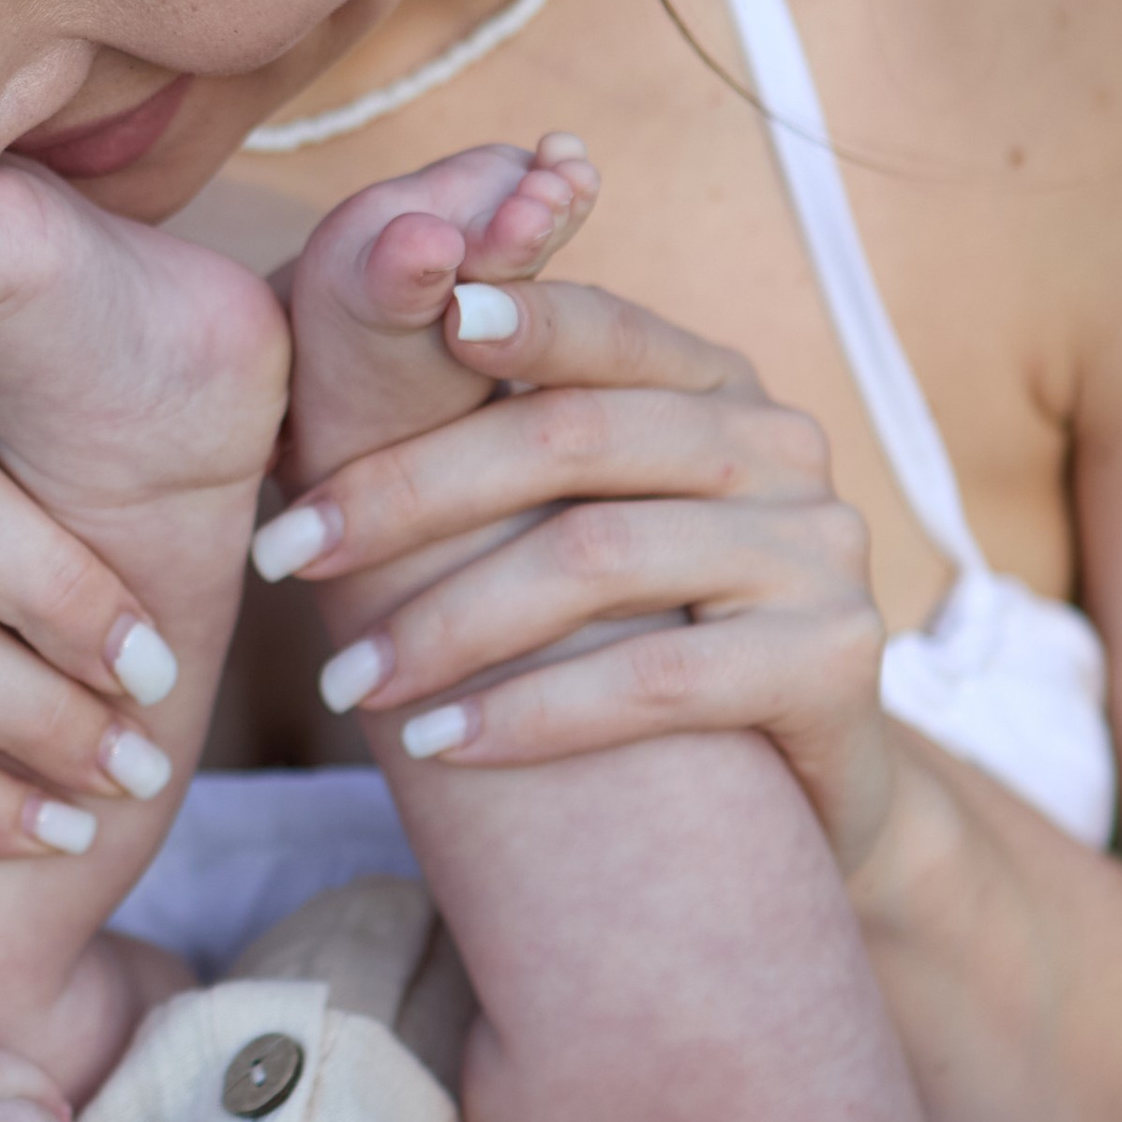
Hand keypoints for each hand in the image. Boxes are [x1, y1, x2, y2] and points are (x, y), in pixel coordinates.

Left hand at [259, 277, 899, 871]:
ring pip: (597, 558)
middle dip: (405, 497)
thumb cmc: (653, 637)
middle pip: (567, 437)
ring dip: (447, 624)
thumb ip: (511, 452)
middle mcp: (779, 440)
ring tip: (349, 684)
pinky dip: (531, 712)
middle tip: (285, 556)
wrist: (804, 796)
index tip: (363, 362)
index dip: (470, 337)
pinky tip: (441, 742)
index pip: (591, 326)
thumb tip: (316, 410)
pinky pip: (654, 676)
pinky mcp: (836, 657)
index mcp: (713, 382)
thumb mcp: (592, 526)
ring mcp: (818, 544)